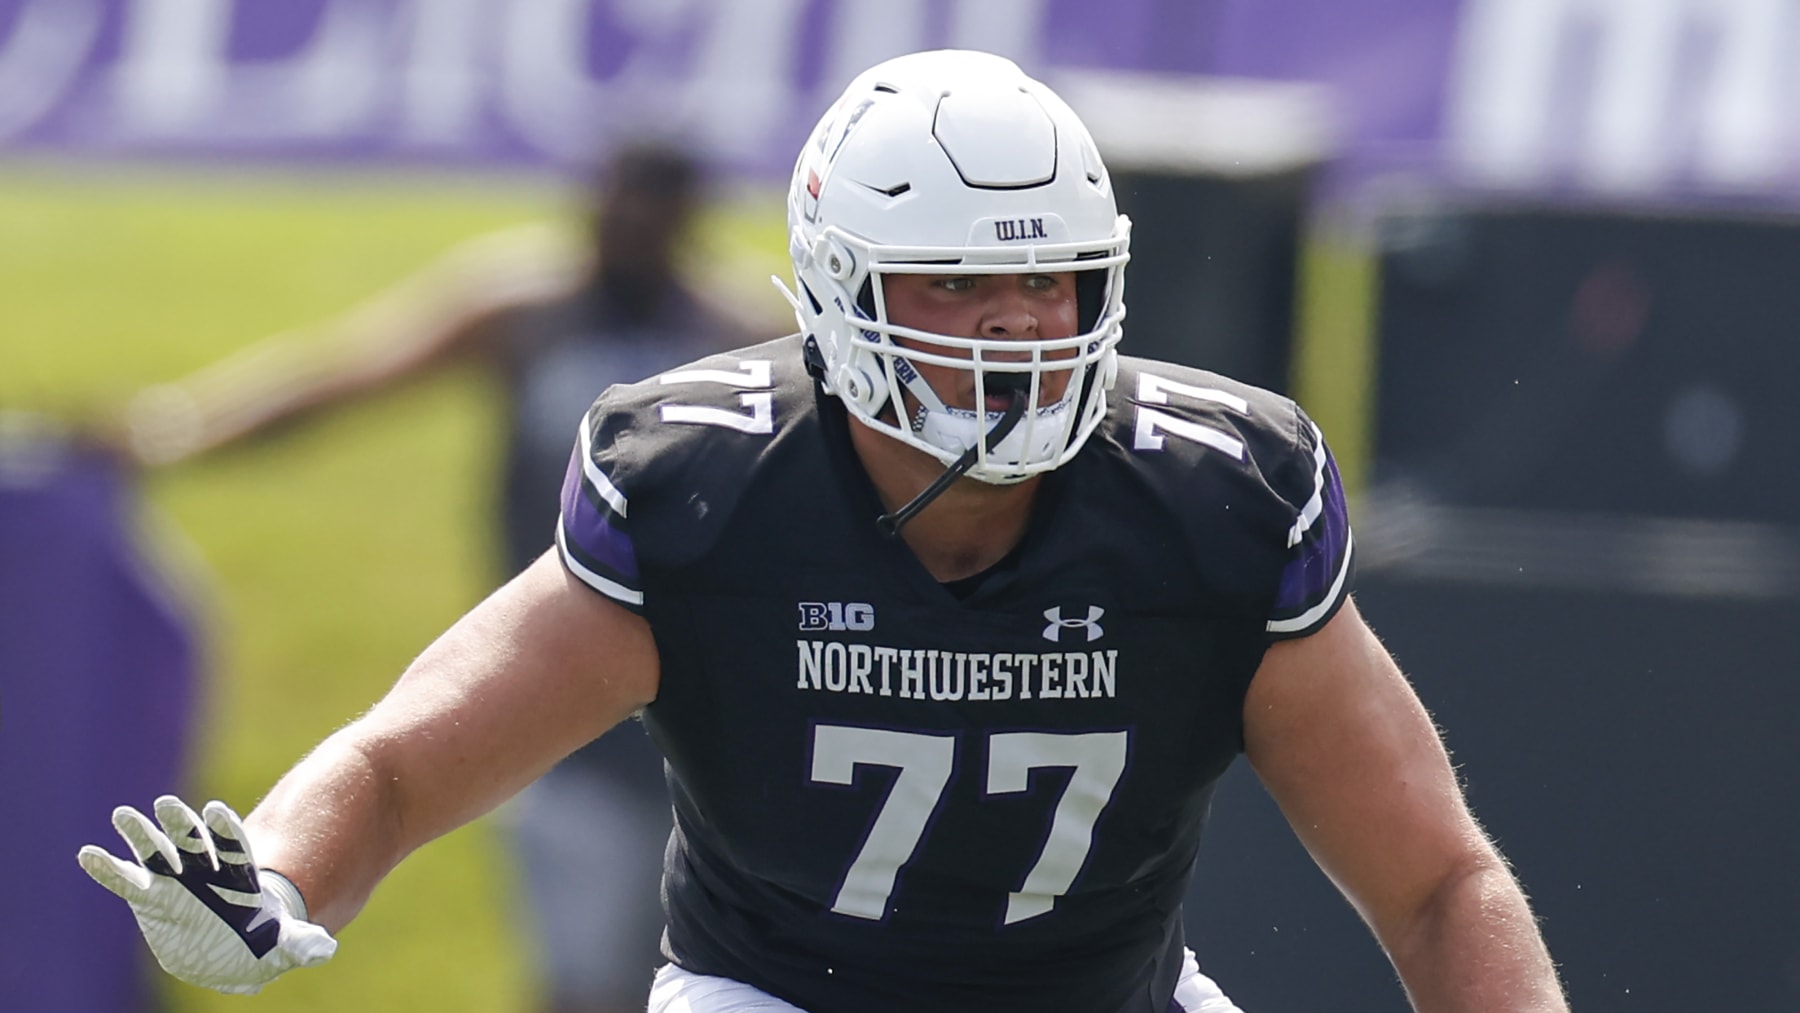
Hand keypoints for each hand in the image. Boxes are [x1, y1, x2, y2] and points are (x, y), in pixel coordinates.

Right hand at [77, 795, 336, 993]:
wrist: (231, 952)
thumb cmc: (262, 946)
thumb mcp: (284, 948)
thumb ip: (301, 945)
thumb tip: (324, 947)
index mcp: (239, 878)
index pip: (233, 847)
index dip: (224, 830)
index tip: (216, 811)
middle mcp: (206, 872)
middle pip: (193, 842)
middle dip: (181, 824)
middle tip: (167, 804)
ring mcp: (176, 881)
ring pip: (157, 853)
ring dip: (141, 835)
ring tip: (123, 815)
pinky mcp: (151, 898)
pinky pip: (126, 881)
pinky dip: (108, 869)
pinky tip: (89, 854)